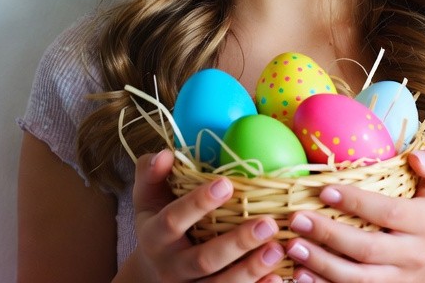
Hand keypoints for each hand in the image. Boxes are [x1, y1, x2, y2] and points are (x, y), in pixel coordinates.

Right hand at [133, 150, 284, 281]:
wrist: (150, 273)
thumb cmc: (157, 220)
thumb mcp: (147, 196)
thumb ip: (151, 173)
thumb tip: (165, 153)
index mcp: (155, 237)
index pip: (174, 220)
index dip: (199, 203)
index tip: (227, 183)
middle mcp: (171, 267)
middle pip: (204, 260)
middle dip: (237, 243)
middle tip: (268, 224)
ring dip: (250, 270)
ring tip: (277, 249)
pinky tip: (277, 277)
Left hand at [285, 146, 424, 282]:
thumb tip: (417, 157)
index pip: (388, 213)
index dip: (356, 202)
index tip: (324, 190)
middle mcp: (412, 255)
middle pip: (367, 250)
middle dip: (329, 235)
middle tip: (297, 219)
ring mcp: (397, 279)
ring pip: (357, 279)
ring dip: (321, 264)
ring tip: (292, 246)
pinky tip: (299, 274)